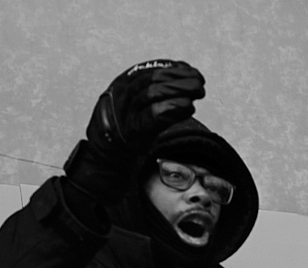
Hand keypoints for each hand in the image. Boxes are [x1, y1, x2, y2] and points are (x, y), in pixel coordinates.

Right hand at [64, 60, 203, 202]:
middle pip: (151, 80)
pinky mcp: (131, 132)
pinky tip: (189, 107)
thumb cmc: (127, 132)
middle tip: (199, 82)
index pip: (147, 70)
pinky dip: (173, 109)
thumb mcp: (137, 105)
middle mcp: (119, 96)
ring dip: (179, 90)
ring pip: (151, 94)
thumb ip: (155, 91)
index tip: (190, 69)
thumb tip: (183, 73)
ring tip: (198, 92)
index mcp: (120, 86)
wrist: (108, 159)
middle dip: (178, 78)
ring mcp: (123, 114)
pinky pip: (152, 117)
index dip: (171, 68)